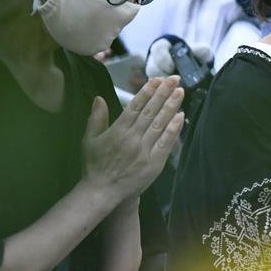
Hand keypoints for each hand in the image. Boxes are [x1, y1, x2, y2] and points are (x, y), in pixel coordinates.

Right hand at [81, 76, 184, 199]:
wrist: (102, 192)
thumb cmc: (94, 165)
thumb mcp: (89, 140)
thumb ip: (96, 118)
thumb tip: (98, 98)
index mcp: (117, 130)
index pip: (135, 106)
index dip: (147, 91)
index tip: (157, 79)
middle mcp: (132, 138)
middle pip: (151, 111)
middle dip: (163, 93)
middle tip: (174, 79)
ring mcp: (144, 150)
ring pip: (160, 124)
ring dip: (171, 106)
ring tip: (180, 92)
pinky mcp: (154, 163)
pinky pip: (165, 143)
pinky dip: (173, 129)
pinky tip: (180, 116)